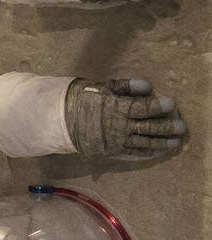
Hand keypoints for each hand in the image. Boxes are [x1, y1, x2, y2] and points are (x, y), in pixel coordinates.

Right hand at [64, 78, 184, 156]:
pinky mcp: (111, 151)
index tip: (172, 103)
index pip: (145, 108)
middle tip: (181, 126)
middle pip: (149, 127)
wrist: (57, 121)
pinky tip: (157, 151)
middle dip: (167, 127)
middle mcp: (120, 127)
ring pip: (145, 143)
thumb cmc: (79, 99)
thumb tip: (147, 86)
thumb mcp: (100, 87)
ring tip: (175, 142)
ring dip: (162, 142)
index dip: (160, 105)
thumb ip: (124, 87)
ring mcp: (117, 141)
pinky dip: (147, 152)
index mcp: (118, 108)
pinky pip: (133, 153)